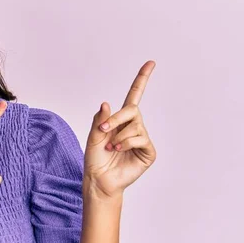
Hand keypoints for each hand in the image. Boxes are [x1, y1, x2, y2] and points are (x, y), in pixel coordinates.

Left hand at [84, 60, 157, 200]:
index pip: (134, 96)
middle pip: (132, 110)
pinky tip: (118, 151)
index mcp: (120, 119)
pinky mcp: (148, 151)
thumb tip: (106, 103)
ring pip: (134, 126)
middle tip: (104, 131)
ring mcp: (142, 138)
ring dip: (118, 136)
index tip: (150, 63)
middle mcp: (133, 126)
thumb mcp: (93, 136)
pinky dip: (126, 143)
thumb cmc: (95, 158)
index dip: (142, 79)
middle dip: (117, 118)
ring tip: (110, 148)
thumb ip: (100, 120)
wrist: (99, 179)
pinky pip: (140, 139)